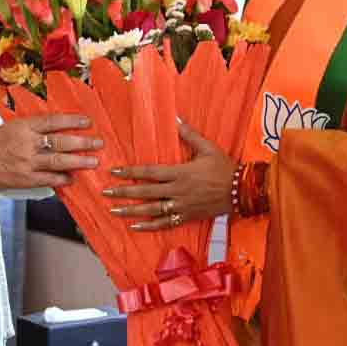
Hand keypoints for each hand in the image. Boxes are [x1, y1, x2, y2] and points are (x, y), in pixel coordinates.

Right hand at [0, 114, 100, 191]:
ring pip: (58, 161)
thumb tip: (54, 131)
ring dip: (78, 162)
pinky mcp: (24, 179)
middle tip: (98, 143)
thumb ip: (31, 130)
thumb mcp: (10, 127)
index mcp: (23, 126)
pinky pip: (48, 179)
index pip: (53, 121)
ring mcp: (26, 162)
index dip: (72, 121)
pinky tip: (72, 178)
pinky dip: (62, 179)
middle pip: (61, 141)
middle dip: (83, 142)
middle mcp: (27, 143)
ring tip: (93, 161)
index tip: (87, 121)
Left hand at [104, 121, 233, 230]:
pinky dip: (149, 226)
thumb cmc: (224, 168)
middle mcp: (177, 191)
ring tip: (114, 210)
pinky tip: (134, 226)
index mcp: (180, 173)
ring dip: (131, 211)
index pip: (149, 172)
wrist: (241, 191)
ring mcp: (181, 206)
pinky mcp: (186, 217)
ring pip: (152, 210)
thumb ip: (189, 134)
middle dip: (124, 192)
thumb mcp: (208, 147)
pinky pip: (165, 224)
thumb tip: (175, 119)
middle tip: (105, 192)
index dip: (130, 172)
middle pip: (145, 192)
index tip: (114, 172)